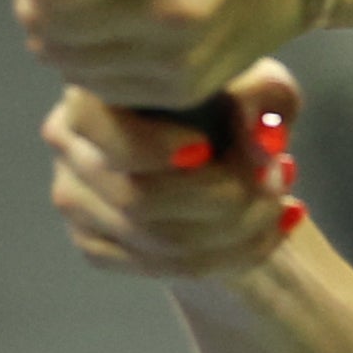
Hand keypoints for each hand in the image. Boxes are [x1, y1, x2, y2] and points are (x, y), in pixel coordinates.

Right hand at [43, 62, 302, 277]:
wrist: (217, 153)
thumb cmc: (230, 103)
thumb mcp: (257, 84)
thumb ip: (263, 97)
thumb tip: (264, 143)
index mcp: (92, 88)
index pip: (100, 131)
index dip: (154, 148)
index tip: (206, 149)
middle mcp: (68, 144)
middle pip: (139, 198)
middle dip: (226, 196)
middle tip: (282, 175)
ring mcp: (74, 200)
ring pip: (160, 241)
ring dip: (240, 228)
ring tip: (283, 200)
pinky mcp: (94, 246)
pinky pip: (166, 269)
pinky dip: (236, 255)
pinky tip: (274, 228)